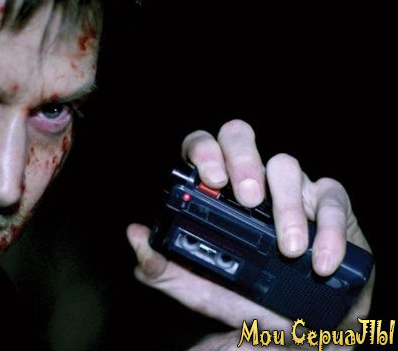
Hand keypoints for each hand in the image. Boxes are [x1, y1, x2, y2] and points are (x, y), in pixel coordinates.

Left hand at [127, 119, 374, 349]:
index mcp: (216, 193)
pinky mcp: (330, 205)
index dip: (204, 151)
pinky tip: (322, 261)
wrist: (301, 329)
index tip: (211, 179)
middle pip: (239, 137)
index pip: (202, 148)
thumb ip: (162, 268)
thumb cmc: (246, 299)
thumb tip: (134, 235)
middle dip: (243, 160)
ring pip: (286, 166)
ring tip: (289, 249)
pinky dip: (329, 231)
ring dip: (288, 207)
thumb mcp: (199, 288)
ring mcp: (291, 188)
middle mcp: (251, 181)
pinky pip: (332, 201)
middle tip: (247, 198)